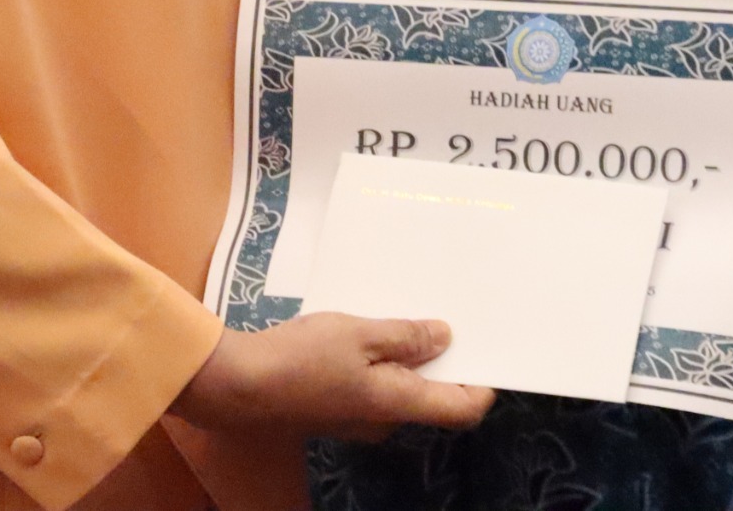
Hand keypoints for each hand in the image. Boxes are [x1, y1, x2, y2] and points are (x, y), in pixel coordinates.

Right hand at [170, 313, 492, 439]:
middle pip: (433, 397)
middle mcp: (385, 420)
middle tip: (452, 317)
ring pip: (402, 388)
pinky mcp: (336, 407)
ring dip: (411, 356)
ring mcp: (358, 418)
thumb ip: (406, 336)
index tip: (492, 349)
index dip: (484, 384)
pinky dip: (383, 360)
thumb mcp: (361, 333)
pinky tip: (372, 328)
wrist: (240, 384)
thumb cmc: (303, 357)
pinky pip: (374, 384)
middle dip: (446, 360)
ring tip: (411, 313)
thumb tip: (446, 338)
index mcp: (399, 404)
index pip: (462, 408)